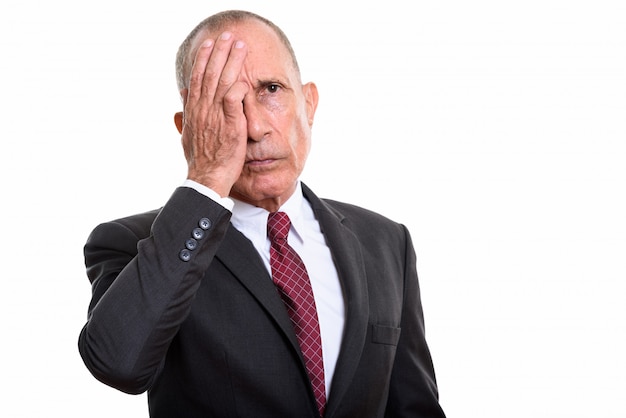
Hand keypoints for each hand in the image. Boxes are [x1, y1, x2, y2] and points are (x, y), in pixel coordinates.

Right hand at [180, 32, 248, 196]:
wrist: (207, 178)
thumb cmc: (200, 158)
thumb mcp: (188, 131)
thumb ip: (187, 109)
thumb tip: (184, 92)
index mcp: (194, 109)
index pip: (198, 77)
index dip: (204, 59)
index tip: (210, 44)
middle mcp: (203, 109)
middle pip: (211, 74)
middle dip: (220, 53)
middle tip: (228, 36)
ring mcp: (217, 117)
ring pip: (223, 82)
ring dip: (232, 62)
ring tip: (240, 47)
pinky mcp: (231, 126)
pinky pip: (234, 101)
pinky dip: (238, 88)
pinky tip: (243, 77)